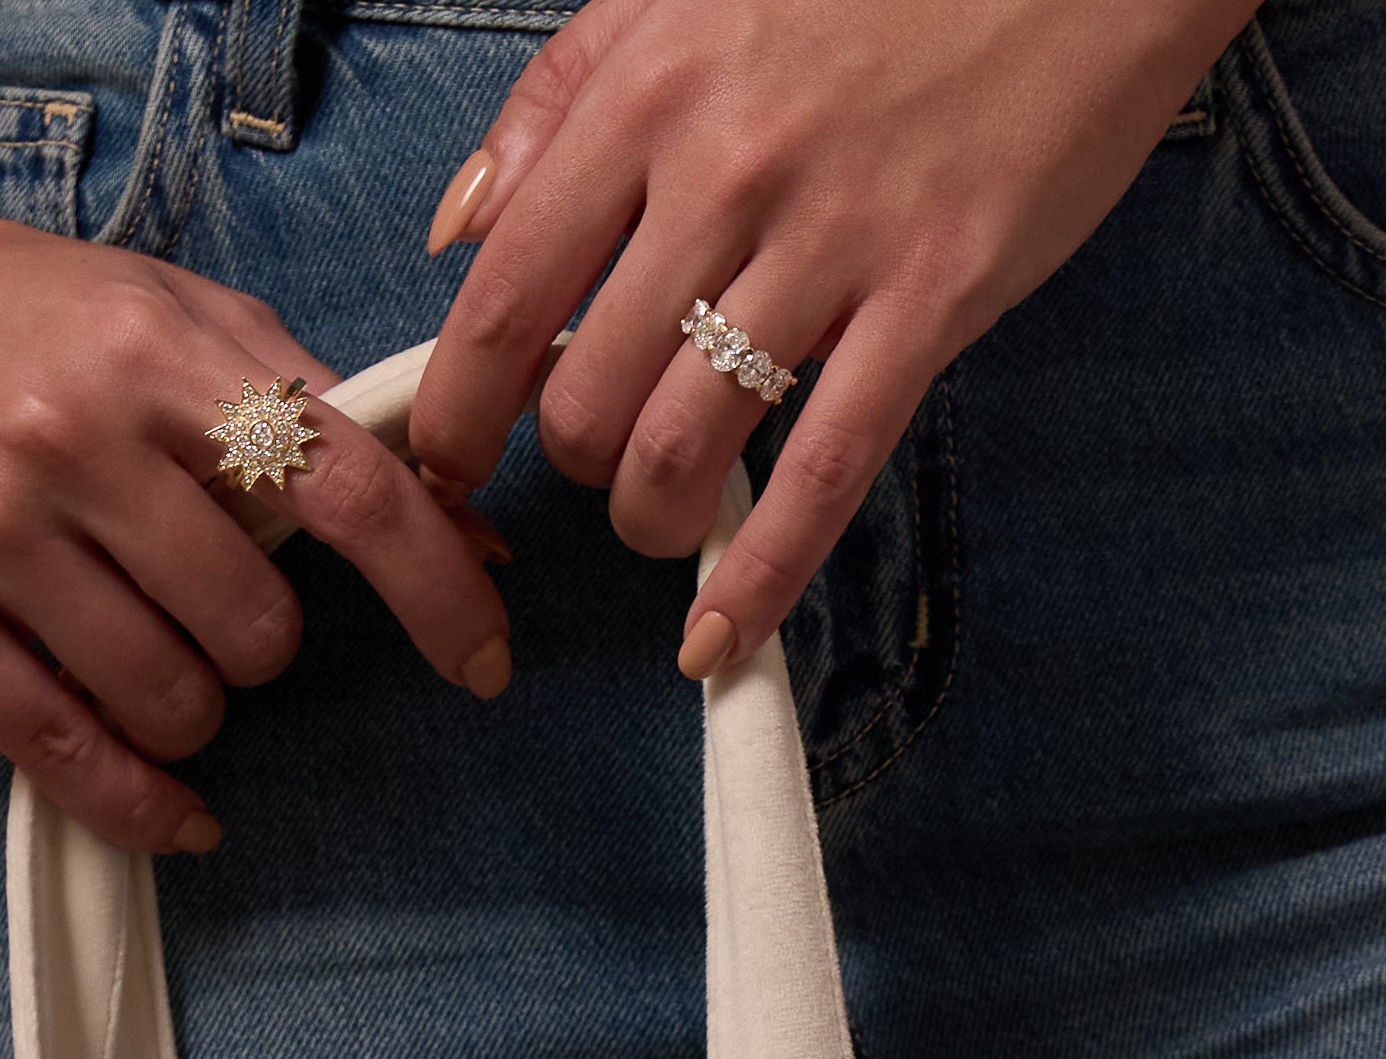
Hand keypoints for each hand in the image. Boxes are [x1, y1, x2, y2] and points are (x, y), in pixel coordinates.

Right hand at [0, 190, 514, 852]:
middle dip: (260, 643)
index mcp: (155, 352)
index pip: (346, 491)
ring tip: (148, 652)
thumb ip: (315, 416)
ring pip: (172, 702)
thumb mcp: (177, 319)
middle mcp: (69, 436)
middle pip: (256, 630)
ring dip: (192, 708)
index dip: (439, 590)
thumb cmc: (33, 319)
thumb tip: (472, 541)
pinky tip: (179, 812)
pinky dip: (145, 804)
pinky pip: (70, 759)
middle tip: (207, 603)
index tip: (485, 661)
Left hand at [407, 0, 1243, 672]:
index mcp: (647, 92)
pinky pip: (823, 476)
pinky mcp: (932, 299)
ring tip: (664, 516)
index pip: (500, 300)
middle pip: (586, 400)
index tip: (452, 462)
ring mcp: (832, 241)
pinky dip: (758, 580)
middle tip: (602, 463)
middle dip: (575, 470)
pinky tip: (716, 638)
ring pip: (685, 449)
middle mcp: (724, 169)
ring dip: (653, 522)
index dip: (457, 415)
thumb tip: (455, 235)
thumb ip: (558, 102)